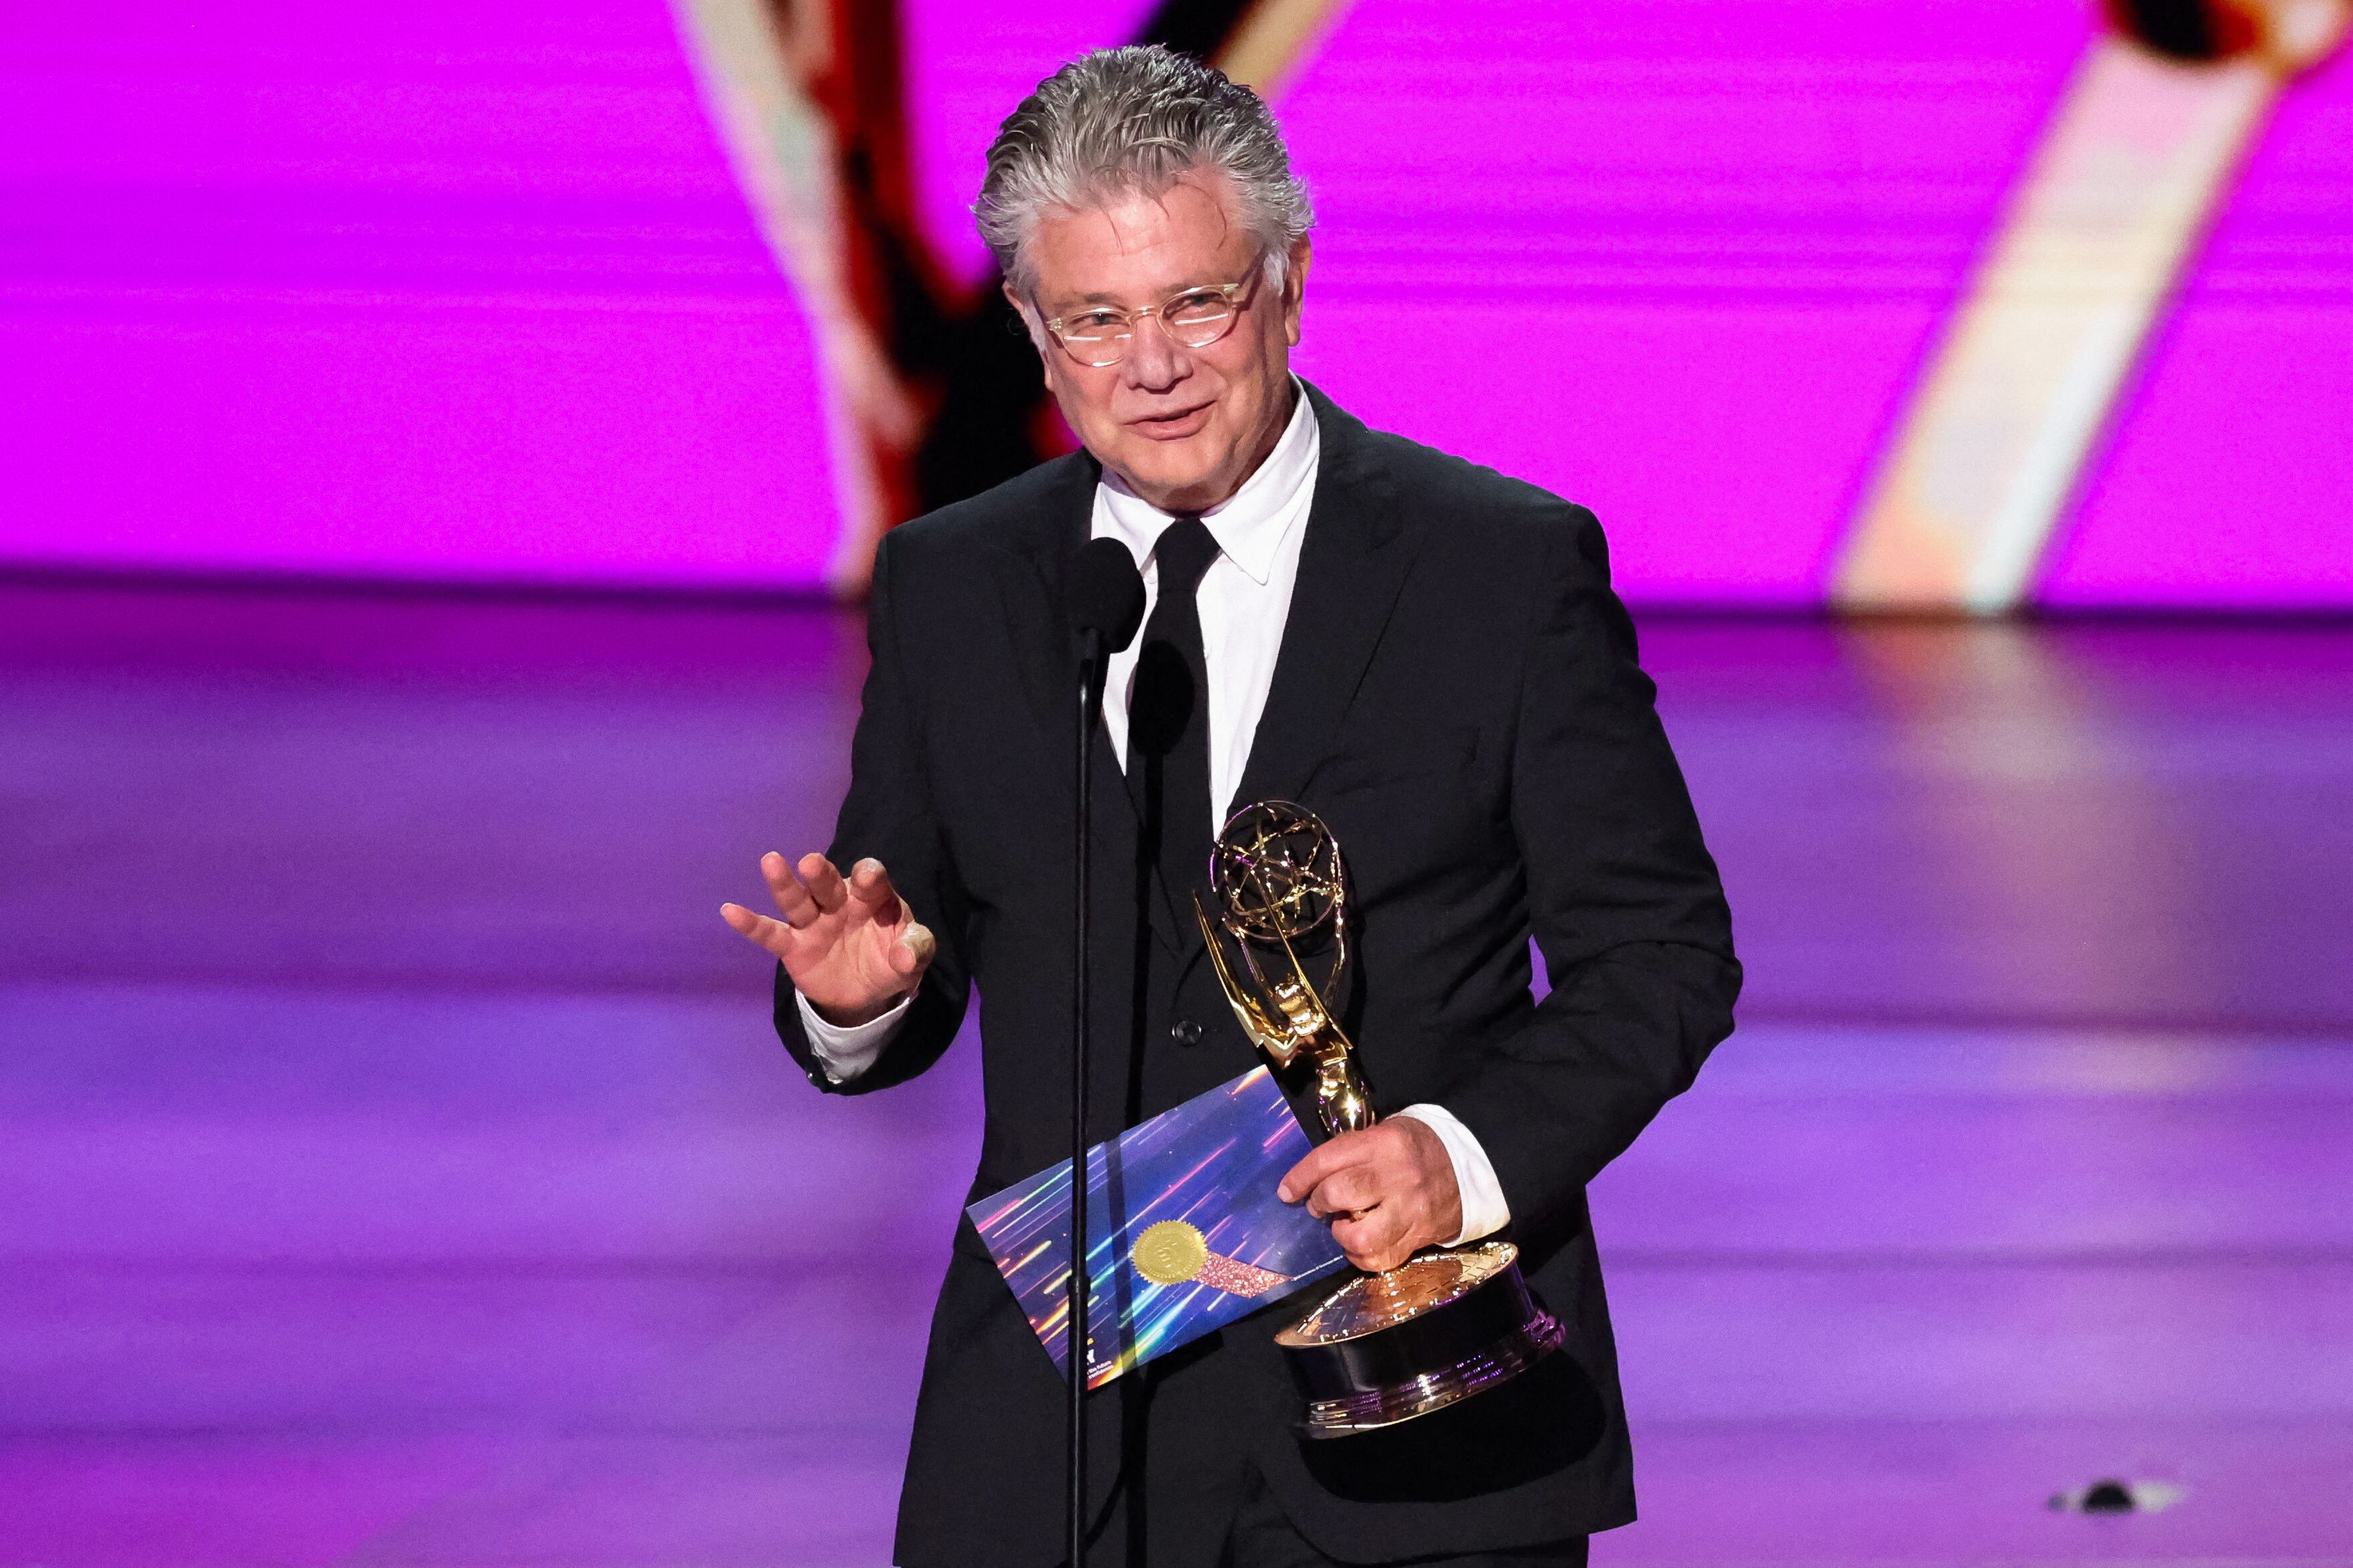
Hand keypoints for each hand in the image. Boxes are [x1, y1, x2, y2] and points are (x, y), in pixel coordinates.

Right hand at [720, 853, 934, 1024]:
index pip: (872, 880)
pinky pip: (771, 934)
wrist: (866, 991)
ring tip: (771, 862)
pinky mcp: (793, 946)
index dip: (871, 877)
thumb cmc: (890, 958)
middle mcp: (839, 903)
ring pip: (797, 901)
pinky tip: (729, 911)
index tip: (868, 878)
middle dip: (821, 874)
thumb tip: (905, 954)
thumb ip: (915, 949)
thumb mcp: (912, 957)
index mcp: (873, 898)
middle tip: (811, 863)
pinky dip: (751, 924)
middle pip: (828, 885)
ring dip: (785, 885)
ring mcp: (814, 923)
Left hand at [1277, 1117, 1462, 1272]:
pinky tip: (1361, 1243)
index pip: (1329, 1159)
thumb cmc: (1413, 1148)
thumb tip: (1307, 1179)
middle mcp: (1397, 1176)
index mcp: (1385, 1143)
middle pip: (1340, 1193)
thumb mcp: (1384, 1132)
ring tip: (1344, 1225)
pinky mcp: (1418, 1238)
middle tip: (1320, 1205)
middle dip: (1319, 1202)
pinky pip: (1379, 1259)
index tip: (1286, 1192)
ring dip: (1341, 1234)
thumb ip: (1350, 1152)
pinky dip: (1361, 1256)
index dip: (1300, 1177)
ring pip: (1360, 1236)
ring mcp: (1410, 1211)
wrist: (1467, 1167)